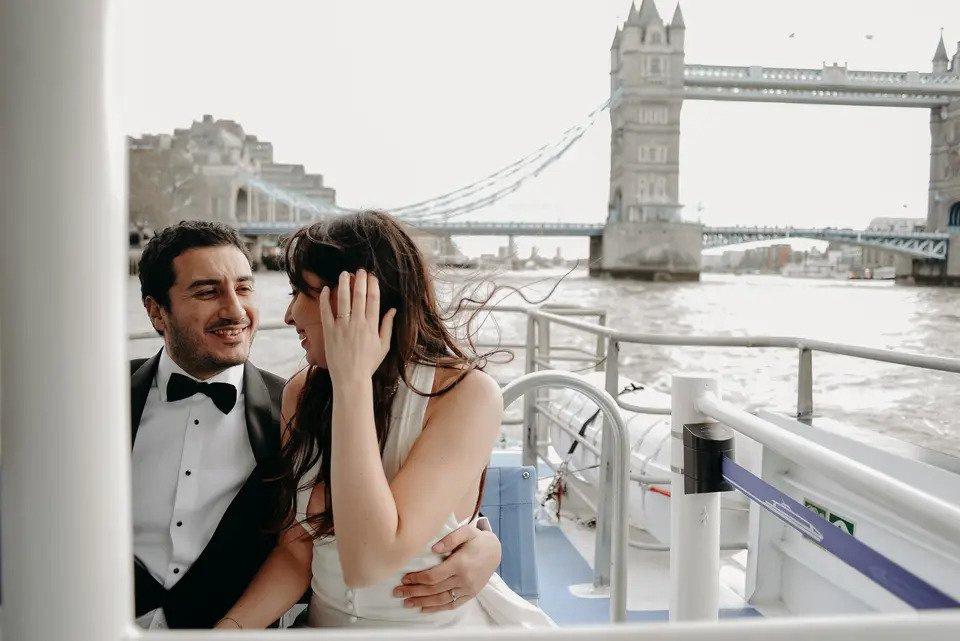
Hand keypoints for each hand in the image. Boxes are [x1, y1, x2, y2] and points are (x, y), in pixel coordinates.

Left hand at [318, 269, 395, 384]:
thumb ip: (388, 326)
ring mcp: (342, 327)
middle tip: (359, 270)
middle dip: (360, 280)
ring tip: (344, 274)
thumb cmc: (368, 363)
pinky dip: (325, 299)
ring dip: (343, 284)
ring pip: (343, 300)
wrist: (351, 379)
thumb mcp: (384, 346)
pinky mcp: (329, 332)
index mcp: (372, 326)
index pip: (373, 299)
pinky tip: (325, 289)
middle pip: (359, 296)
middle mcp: (357, 323)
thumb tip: (393, 309)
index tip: (371, 276)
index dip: (372, 285)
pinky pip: (326, 312)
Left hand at [393, 521, 501, 612]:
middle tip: (398, 592)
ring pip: (441, 599)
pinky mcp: (471, 594)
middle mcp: (464, 579)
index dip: (417, 579)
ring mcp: (468, 589)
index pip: (433, 576)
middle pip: (434, 589)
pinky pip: (452, 604)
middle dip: (414, 591)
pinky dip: (437, 608)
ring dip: (422, 603)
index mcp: (460, 564)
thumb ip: (450, 538)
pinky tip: (424, 609)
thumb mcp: (466, 531)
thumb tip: (433, 549)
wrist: (496, 551)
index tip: (404, 578)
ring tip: (407, 603)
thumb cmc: (477, 540)